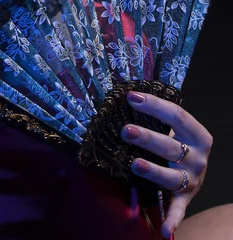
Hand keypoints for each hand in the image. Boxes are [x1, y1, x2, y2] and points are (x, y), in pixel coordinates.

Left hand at [121, 91, 212, 238]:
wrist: (196, 169)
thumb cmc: (179, 142)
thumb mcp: (176, 129)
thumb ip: (156, 116)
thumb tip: (127, 96)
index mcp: (197, 134)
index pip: (177, 115)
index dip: (154, 105)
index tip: (131, 97)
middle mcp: (198, 157)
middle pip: (170, 146)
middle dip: (147, 138)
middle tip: (125, 130)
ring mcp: (192, 178)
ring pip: (171, 176)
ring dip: (153, 172)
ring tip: (135, 165)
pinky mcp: (186, 198)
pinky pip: (178, 209)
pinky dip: (173, 220)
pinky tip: (164, 230)